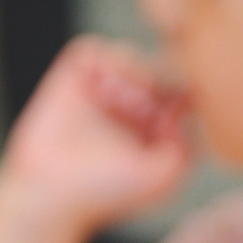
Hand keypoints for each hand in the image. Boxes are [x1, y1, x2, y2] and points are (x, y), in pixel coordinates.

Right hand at [0, 39, 191, 242]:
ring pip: (131, 56)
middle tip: (143, 110)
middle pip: (159, 70)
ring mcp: (97, 93)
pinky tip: (103, 90)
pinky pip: (93, 49)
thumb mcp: (165, 178)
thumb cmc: (108, 192)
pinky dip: (103, 63)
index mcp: (151, 129)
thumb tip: (186, 108)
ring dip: (134, 73)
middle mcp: (125, 108)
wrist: (54, 192)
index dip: (183, 96)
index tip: (170, 118)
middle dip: (159, 83)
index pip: (181, 93)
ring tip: (122, 102)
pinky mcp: (70, 81)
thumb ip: (189, 146)